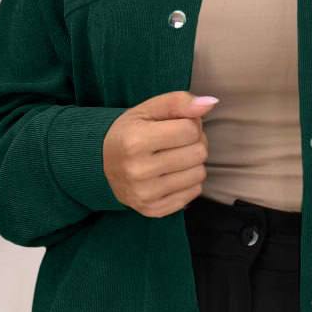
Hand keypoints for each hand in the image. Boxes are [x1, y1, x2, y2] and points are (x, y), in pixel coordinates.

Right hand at [103, 90, 217, 216]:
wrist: (101, 164)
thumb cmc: (130, 132)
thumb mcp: (148, 109)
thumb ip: (178, 102)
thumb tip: (210, 103)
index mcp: (135, 141)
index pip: (190, 130)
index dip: (190, 124)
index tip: (177, 125)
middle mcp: (139, 171)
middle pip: (198, 153)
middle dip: (194, 142)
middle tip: (178, 141)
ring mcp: (145, 194)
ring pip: (199, 174)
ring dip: (193, 163)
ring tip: (175, 157)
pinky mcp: (153, 210)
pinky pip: (194, 193)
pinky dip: (188, 181)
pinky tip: (172, 174)